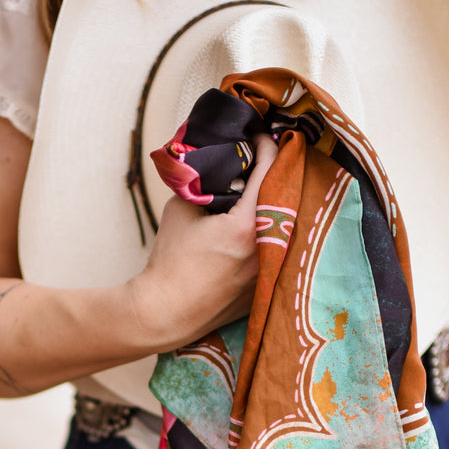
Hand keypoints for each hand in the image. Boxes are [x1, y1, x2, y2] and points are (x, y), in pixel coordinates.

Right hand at [122, 132, 278, 353]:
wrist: (165, 312)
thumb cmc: (169, 263)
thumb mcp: (180, 209)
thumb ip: (203, 184)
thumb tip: (214, 166)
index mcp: (247, 226)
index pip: (268, 171)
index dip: (266, 147)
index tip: (260, 137)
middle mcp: (267, 249)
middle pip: (283, 196)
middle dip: (273, 174)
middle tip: (262, 159)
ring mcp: (269, 271)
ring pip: (282, 225)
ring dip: (273, 204)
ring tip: (258, 190)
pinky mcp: (264, 287)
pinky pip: (274, 251)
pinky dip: (267, 234)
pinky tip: (255, 226)